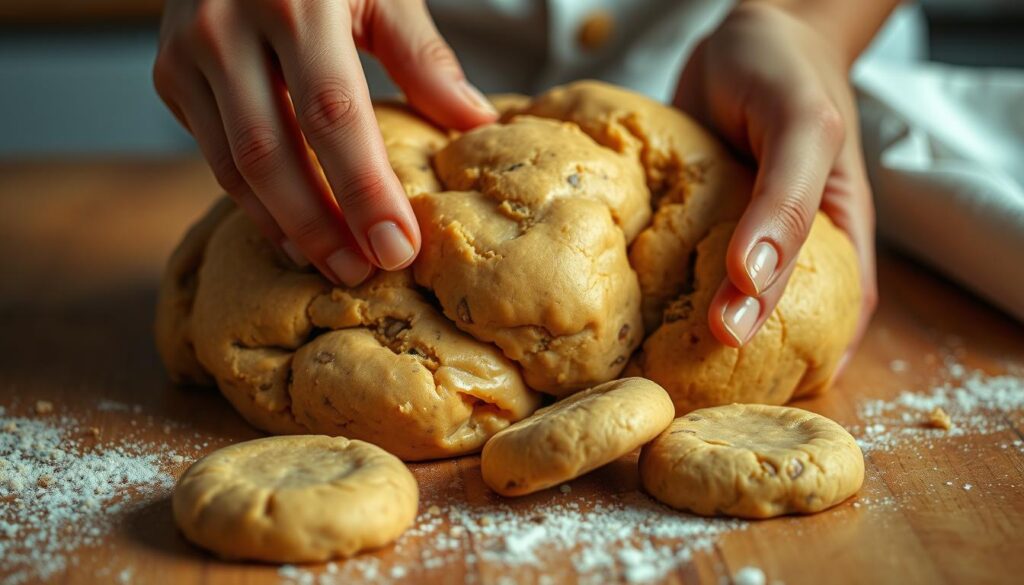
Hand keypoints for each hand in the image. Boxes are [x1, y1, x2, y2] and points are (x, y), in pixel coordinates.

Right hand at [153, 0, 496, 285]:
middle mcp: (227, 26)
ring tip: (331, 264)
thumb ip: (422, 54)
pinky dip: (252, 201)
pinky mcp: (168, 74)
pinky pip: (212, 154)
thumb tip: (477, 123)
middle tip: (362, 272)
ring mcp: (186, 51)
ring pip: (232, 166)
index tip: (398, 249)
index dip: (365, 190)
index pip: (334, 115)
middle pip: (271, 153)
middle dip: (319, 226)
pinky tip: (291, 231)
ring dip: (284, 226)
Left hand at [674, 1, 877, 368]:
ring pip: (713, 308)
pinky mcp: (691, 228)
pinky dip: (654, 294)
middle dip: (720, 364)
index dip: (788, 369)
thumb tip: (749, 283)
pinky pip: (674, 271)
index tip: (735, 395)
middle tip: (671, 386)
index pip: (826, 330)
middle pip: (762, 331)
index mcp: (836, 249)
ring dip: (681, 338)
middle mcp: (786, 257)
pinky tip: (624, 315)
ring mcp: (734, 246)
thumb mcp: (801, 130)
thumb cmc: (788, 75)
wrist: (746, 34)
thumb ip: (784, 204)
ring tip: (642, 369)